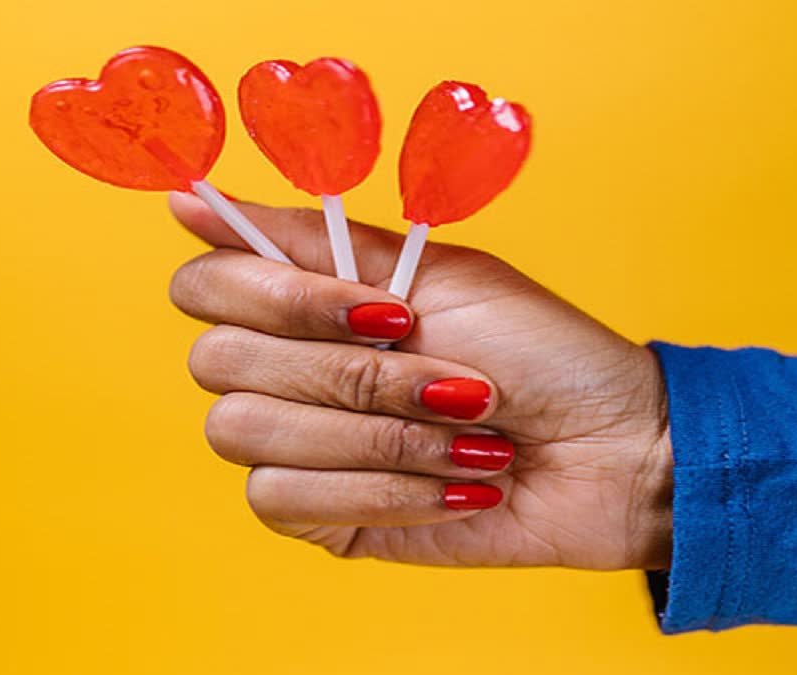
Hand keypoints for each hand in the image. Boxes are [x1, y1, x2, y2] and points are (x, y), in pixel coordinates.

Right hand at [168, 192, 672, 569]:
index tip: (384, 308)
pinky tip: (455, 488)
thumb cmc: (539, 352)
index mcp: (308, 301)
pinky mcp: (321, 517)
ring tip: (466, 434)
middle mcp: (286, 371)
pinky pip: (286, 500)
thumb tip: (187, 203)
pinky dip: (384, 489)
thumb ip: (313, 240)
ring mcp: (297, 447)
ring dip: (378, 435)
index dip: (280, 298)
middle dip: (354, 374)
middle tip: (452, 378)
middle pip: (219, 362)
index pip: (207, 286)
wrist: (609, 450)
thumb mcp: (437, 273)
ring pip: (248, 434)